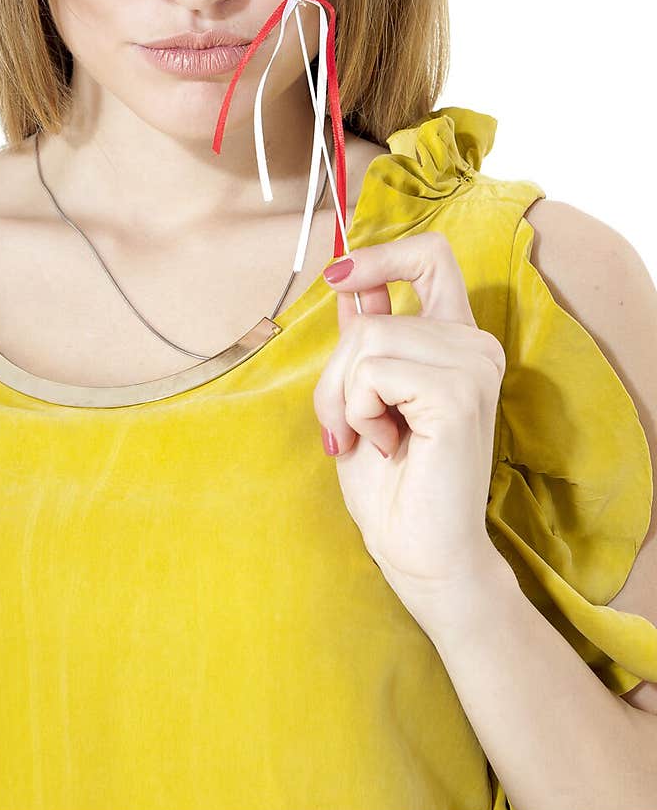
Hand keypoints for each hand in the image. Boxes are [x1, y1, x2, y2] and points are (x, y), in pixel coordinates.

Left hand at [313, 232, 505, 612]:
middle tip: (343, 426)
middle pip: (372, 315)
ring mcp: (473, 366)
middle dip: (336, 372)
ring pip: (367, 339)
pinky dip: (358, 410)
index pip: (431, 257)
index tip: (339, 277)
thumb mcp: (364, 395)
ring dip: (343, 397)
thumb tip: (346, 281)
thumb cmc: (393, 485)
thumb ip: (367, 337)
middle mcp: (474, 346)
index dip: (380, 255)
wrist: (420, 553)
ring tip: (369, 438)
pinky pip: (373, 372)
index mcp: (456, 342)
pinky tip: (389, 445)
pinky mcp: (458, 393)